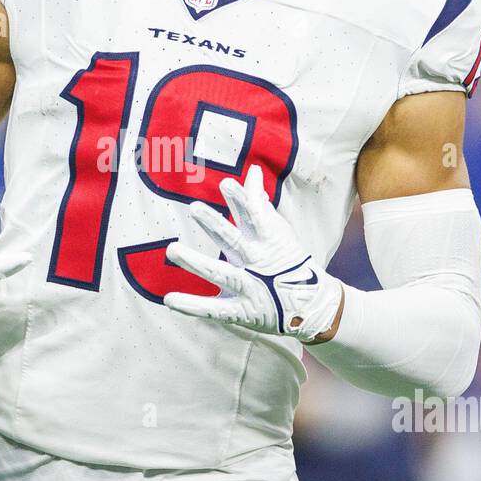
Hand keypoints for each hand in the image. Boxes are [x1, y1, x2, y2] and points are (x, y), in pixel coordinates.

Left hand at [164, 165, 343, 340]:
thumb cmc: (287, 260)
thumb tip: (251, 170)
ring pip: (221, 274)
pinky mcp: (240, 311)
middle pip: (234, 241)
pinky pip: (213, 309)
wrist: (312, 306)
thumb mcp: (277, 230)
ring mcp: (249, 287)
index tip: (226, 183)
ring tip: (172, 249)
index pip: (254, 215)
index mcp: (268, 240)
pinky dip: (192, 305)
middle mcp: (257, 261)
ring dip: (196, 262)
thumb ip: (259, 202)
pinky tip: (169, 299)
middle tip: (195, 208)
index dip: (241, 200)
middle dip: (215, 225)